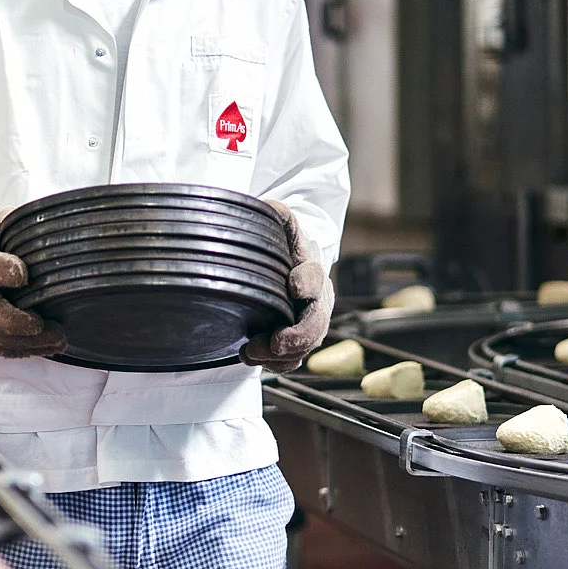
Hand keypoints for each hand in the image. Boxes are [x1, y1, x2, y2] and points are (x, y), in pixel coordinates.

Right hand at [0, 209, 65, 358]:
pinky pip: (2, 350)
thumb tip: (53, 216)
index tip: (24, 274)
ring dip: (28, 343)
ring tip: (59, 338)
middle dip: (15, 322)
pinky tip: (50, 346)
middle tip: (40, 321)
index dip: (5, 271)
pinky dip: (26, 351)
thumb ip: (15, 219)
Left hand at [242, 199, 333, 372]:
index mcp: (310, 269)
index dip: (307, 282)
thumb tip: (268, 204)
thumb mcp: (279, 225)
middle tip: (275, 341)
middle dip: (297, 334)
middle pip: (317, 322)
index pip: (314, 276)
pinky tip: (253, 357)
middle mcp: (316, 298)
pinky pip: (294, 359)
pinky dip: (276, 364)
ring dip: (281, 354)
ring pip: (306, 345)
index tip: (293, 285)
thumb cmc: (281, 247)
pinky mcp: (298, 340)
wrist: (286, 268)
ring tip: (250, 351)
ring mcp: (310, 321)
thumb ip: (276, 214)